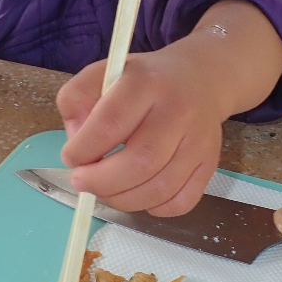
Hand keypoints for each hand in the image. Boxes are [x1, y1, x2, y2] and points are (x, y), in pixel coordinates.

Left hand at [57, 48, 225, 216]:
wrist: (198, 79)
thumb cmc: (143, 82)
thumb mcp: (103, 73)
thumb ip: (77, 100)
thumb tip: (76, 141)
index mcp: (145, 84)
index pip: (110, 124)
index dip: (83, 149)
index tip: (71, 157)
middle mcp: (177, 111)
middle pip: (139, 162)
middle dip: (101, 182)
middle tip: (82, 181)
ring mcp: (198, 140)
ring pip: (159, 189)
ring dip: (122, 200)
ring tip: (106, 189)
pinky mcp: (210, 163)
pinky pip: (180, 202)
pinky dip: (152, 207)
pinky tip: (137, 192)